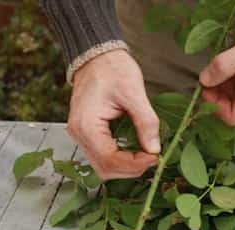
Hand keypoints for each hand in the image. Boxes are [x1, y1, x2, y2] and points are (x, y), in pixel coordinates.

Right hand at [68, 50, 159, 179]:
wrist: (98, 55)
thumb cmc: (112, 68)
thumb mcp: (134, 92)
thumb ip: (146, 122)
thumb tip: (155, 149)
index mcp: (86, 125)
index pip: (109, 160)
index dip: (134, 164)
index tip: (155, 157)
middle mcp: (79, 134)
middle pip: (105, 169)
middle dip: (131, 168)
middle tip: (153, 158)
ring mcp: (81, 135)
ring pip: (103, 166)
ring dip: (126, 167)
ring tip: (146, 155)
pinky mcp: (88, 134)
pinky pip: (103, 156)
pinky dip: (121, 159)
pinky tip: (136, 151)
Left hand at [199, 15, 234, 125]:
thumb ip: (224, 66)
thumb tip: (204, 79)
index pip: (232, 117)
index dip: (214, 105)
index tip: (204, 88)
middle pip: (233, 107)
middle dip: (218, 94)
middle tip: (207, 77)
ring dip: (223, 85)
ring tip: (216, 69)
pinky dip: (232, 79)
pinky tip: (227, 67)